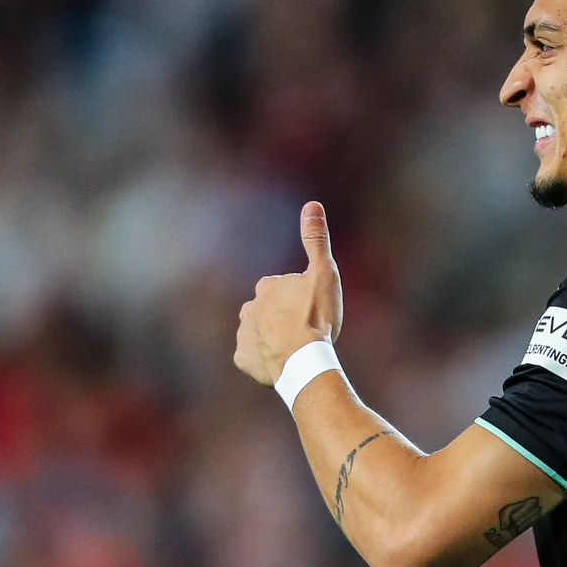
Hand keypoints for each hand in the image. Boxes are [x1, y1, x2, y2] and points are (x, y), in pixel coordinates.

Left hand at [233, 201, 342, 385]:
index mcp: (267, 286)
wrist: (305, 361)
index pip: (284, 290)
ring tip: (294, 349)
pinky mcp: (243, 359)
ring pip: (260, 333)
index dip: (301, 301)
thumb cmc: (317, 317)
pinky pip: (253, 357)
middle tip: (305, 332)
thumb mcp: (324, 273)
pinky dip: (264, 360)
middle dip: (283, 319)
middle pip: (270, 312)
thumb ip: (316, 240)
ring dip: (273, 339)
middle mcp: (249, 307)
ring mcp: (244, 335)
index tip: (313, 312)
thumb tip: (312, 204)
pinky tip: (281, 363)